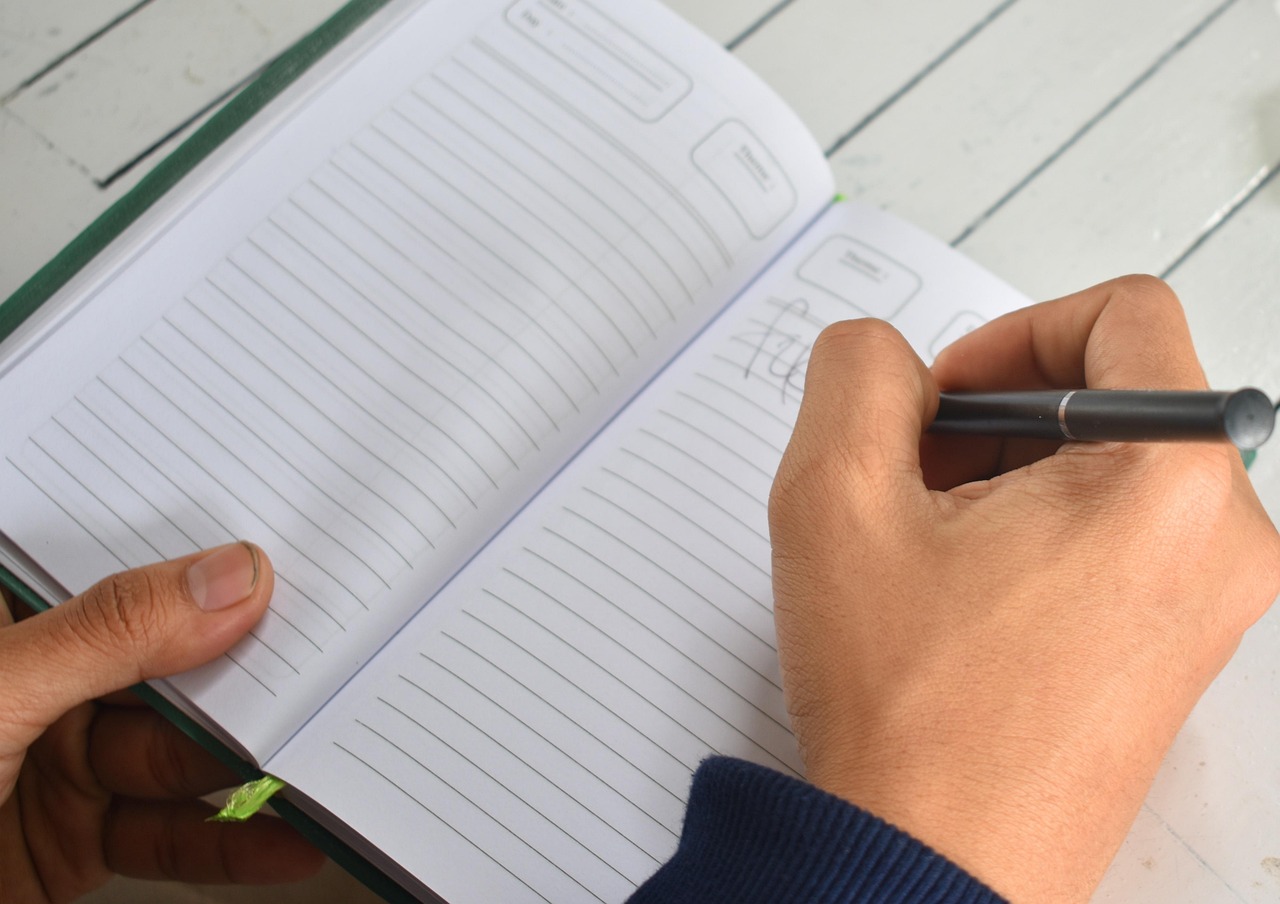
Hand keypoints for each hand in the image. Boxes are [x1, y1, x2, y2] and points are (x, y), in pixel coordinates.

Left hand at [0, 543, 323, 902]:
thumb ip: (107, 636)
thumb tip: (226, 576)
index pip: (119, 568)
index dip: (204, 561)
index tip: (290, 564)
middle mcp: (31, 684)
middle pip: (166, 664)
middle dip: (247, 675)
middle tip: (330, 672)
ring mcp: (51, 765)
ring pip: (177, 755)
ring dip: (251, 767)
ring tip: (327, 760)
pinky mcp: (67, 843)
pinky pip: (167, 834)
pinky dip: (228, 843)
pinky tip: (282, 839)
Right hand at [768, 276, 1279, 902]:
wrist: (931, 861)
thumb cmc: (908, 709)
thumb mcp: (835, 496)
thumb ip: (856, 373)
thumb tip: (883, 356)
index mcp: (1170, 481)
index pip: (1123, 315)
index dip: (1011, 334)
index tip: (944, 398)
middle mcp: (1221, 540)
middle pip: (1114, 395)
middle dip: (995, 418)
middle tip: (913, 477)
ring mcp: (1209, 603)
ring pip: (1108, 468)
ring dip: (1004, 478)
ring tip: (925, 548)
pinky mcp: (1175, 647)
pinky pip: (1115, 538)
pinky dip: (1033, 533)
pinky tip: (958, 592)